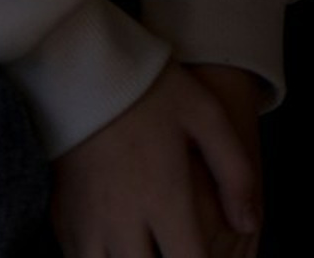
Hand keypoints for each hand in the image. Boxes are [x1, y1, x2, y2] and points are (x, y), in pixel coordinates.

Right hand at [50, 61, 262, 257]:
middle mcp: (123, 220)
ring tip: (153, 251)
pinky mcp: (63, 223)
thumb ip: (235, 173)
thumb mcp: (208, 118)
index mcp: (164, 196)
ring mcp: (88, 226)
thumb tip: (250, 224)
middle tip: (182, 252)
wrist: (87, 74)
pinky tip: (124, 251)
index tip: (212, 257)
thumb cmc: (155, 93)